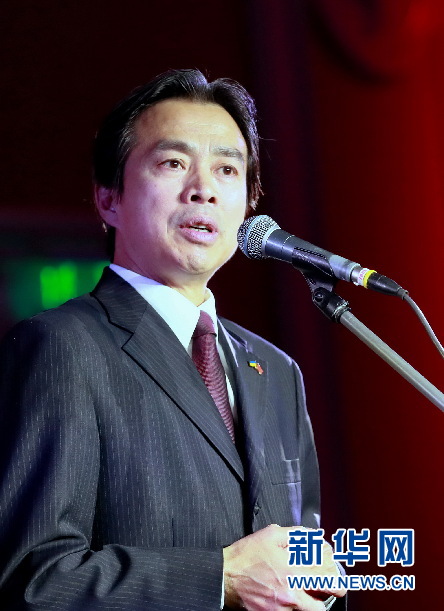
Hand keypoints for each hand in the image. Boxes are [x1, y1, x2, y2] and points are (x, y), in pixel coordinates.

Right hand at [223, 524, 345, 610]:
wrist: (224, 577)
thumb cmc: (247, 554)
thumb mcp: (271, 535)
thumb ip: (296, 534)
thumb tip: (315, 536)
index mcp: (293, 567)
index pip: (327, 574)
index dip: (335, 574)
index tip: (336, 572)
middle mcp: (292, 590)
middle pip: (326, 597)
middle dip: (334, 591)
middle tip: (335, 587)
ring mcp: (285, 607)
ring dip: (316, 603)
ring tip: (313, 595)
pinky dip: (299, 609)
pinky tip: (295, 600)